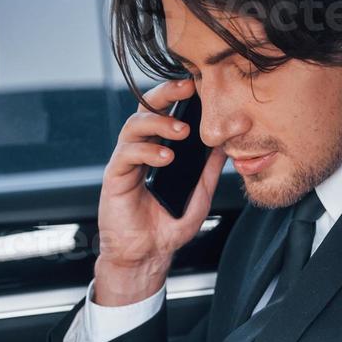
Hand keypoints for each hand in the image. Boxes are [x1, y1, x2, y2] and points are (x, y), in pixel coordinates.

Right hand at [95, 78, 226, 306]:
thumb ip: (209, 170)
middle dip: (166, 94)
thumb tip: (226, 145)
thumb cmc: (168, 226)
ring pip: (134, 126)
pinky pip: (127, 153)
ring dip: (159, 124)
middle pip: (146, 109)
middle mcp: (140, 150)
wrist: (147, 254)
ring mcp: (126, 161)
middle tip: (187, 89)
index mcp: (158, 149)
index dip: (179, 97)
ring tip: (181, 133)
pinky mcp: (114, 176)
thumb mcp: (199, 194)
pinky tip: (165, 158)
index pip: (166, 113)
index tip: (199, 86)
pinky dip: (147, 151)